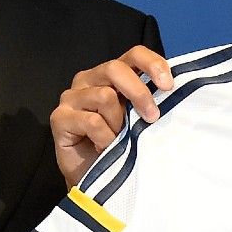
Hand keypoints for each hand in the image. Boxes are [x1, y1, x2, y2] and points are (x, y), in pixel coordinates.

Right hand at [52, 46, 173, 187]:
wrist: (95, 177)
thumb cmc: (120, 145)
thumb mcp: (138, 118)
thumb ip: (148, 101)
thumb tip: (171, 91)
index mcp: (111, 74)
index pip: (133, 54)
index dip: (152, 64)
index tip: (168, 86)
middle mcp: (89, 79)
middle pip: (116, 69)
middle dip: (139, 92)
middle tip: (153, 117)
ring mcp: (71, 97)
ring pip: (105, 96)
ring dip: (119, 123)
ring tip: (119, 140)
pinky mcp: (59, 117)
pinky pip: (92, 121)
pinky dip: (106, 138)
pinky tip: (105, 148)